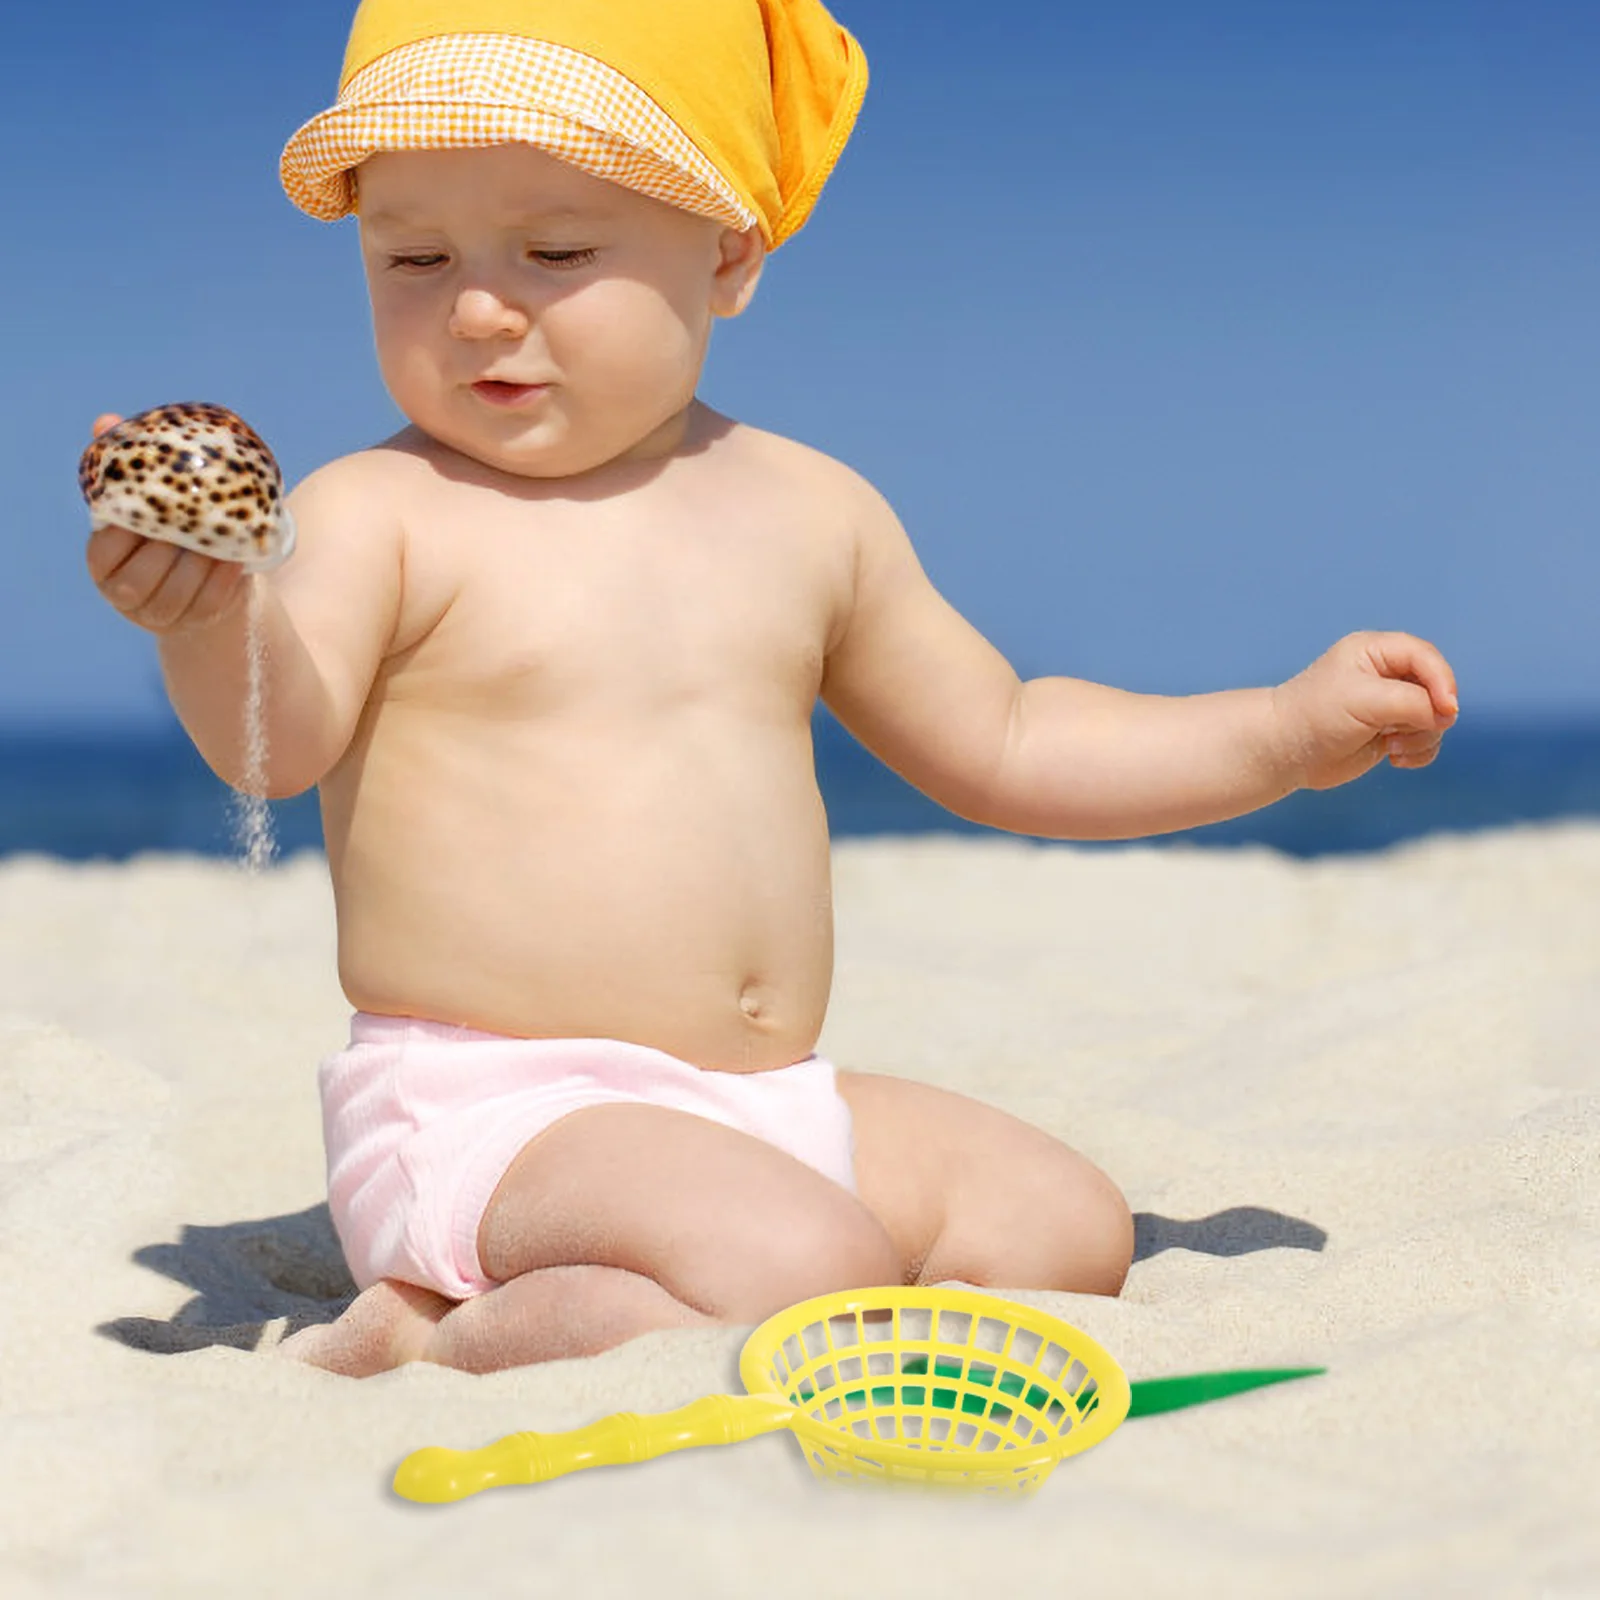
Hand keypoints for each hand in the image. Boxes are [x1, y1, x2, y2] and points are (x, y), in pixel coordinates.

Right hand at [84, 413, 249, 635]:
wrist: (205, 570)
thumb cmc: (168, 524)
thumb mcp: (148, 498)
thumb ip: (126, 466)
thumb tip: (105, 422)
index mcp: (104, 563)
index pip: (105, 550)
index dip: (127, 533)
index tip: (153, 508)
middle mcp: (125, 594)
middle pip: (140, 579)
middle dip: (167, 552)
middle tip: (191, 522)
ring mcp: (160, 615)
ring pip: (176, 596)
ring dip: (200, 567)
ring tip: (219, 539)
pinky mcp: (196, 622)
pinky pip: (209, 606)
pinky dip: (224, 582)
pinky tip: (236, 560)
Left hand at [1271, 631, 1458, 790]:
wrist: (1284, 752)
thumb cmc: (1316, 717)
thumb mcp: (1365, 700)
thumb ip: (1411, 702)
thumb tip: (1446, 715)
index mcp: (1376, 652)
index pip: (1425, 657)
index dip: (1442, 681)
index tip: (1446, 710)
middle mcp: (1386, 674)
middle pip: (1435, 689)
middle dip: (1428, 714)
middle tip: (1400, 730)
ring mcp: (1390, 705)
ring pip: (1434, 718)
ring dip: (1421, 736)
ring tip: (1390, 745)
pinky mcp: (1390, 732)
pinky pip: (1426, 740)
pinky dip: (1419, 752)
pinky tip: (1393, 757)